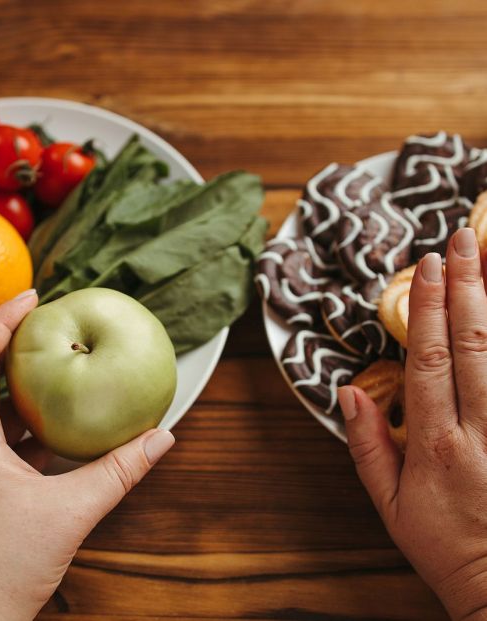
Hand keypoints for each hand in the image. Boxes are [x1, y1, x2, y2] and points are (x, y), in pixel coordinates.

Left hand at [0, 290, 174, 620]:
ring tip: (60, 360)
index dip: (0, 318)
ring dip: (21, 379)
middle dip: (14, 340)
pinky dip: (26, 415)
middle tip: (53, 321)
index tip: (34, 296)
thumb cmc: (2, 567)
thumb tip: (162, 438)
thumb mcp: (71, 512)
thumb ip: (120, 471)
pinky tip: (60, 417)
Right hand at [338, 228, 486, 620]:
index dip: (429, 309)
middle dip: (467, 287)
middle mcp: (481, 430)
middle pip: (475, 344)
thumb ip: (367, 445)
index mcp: (436, 442)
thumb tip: (349, 393)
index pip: (431, 360)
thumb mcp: (389, 503)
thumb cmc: (444, 544)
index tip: (427, 267)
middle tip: (462, 242)